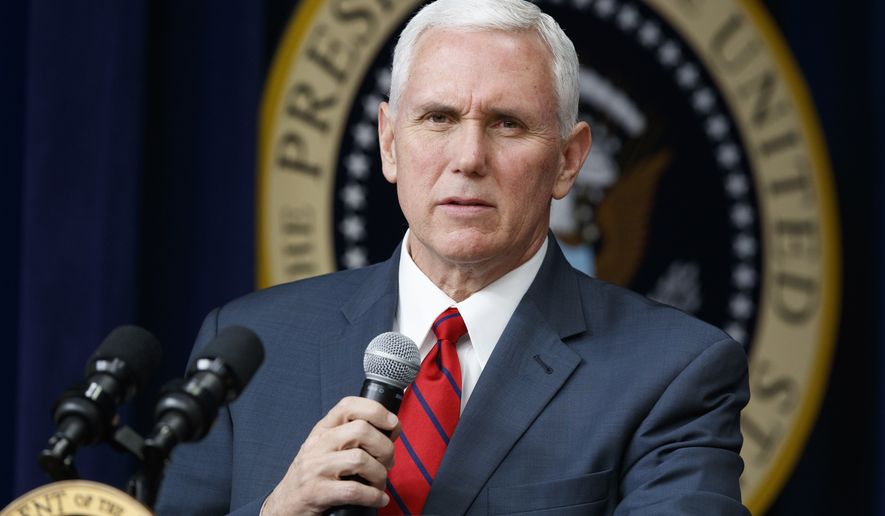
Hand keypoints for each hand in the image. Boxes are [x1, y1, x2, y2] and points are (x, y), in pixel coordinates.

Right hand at [260, 396, 400, 514]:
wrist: (285, 504)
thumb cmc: (314, 476)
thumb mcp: (327, 448)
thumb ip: (353, 437)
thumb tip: (391, 430)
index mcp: (323, 430)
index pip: (348, 405)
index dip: (376, 410)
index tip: (392, 423)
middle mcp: (318, 444)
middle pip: (361, 430)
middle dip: (384, 447)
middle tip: (388, 462)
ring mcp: (316, 467)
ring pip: (360, 460)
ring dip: (380, 474)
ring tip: (380, 483)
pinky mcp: (316, 492)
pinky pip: (353, 490)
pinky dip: (373, 496)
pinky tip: (378, 499)